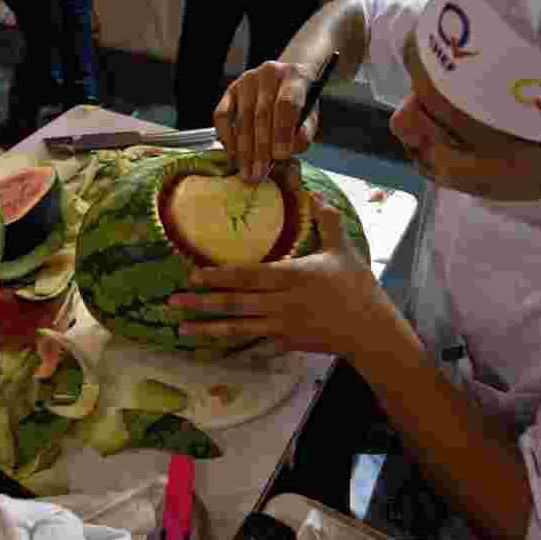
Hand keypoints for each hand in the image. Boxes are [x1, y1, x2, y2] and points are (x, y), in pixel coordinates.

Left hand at [168, 194, 379, 356]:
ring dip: (207, 327)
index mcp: (292, 276)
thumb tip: (315, 193)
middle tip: (171, 302)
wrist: (369, 330)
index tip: (192, 276)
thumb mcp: (343, 249)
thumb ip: (326, 221)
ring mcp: (282, 326)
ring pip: (238, 328)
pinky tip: (212, 346)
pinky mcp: (286, 342)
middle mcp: (281, 302)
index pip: (247, 275)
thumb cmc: (356, 286)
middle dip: (201, 303)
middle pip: (234, 303)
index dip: (218, 276)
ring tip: (181, 327)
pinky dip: (232, 346)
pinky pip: (254, 345)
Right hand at [213, 61, 319, 183]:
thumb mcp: (309, 118)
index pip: (286, 104)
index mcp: (294, 77)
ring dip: (243, 150)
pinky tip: (232, 156)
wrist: (285, 81)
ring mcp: (246, 80)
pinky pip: (222, 116)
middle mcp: (268, 73)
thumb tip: (287, 150)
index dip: (282, 132)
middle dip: (259, 149)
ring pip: (242, 118)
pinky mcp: (230, 90)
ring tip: (246, 173)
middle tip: (258, 174)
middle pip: (261, 114)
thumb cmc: (300, 105)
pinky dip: (226, 138)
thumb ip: (303, 134)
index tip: (279, 157)